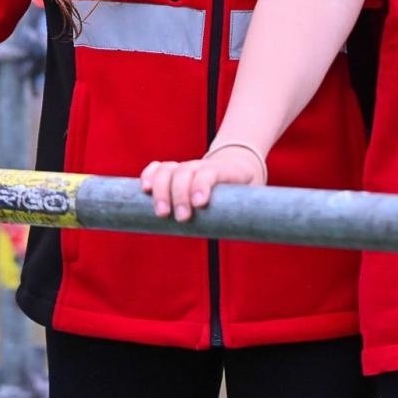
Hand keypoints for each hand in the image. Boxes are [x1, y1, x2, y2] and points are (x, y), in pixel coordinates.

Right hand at [140, 145, 265, 222]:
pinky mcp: (175, 171)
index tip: (199, 204)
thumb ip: (250, 211)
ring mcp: (188, 167)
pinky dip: (149, 175)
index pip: (210, 172)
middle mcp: (203, 165)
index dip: (202, 185)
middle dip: (179, 194)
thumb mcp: (254, 197)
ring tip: (161, 213)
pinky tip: (143, 189)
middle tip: (180, 217)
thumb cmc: (247, 187)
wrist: (240, 163)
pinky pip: (158, 168)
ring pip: (168, 169)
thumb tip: (250, 234)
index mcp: (226, 170)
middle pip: (185, 171)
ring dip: (160, 189)